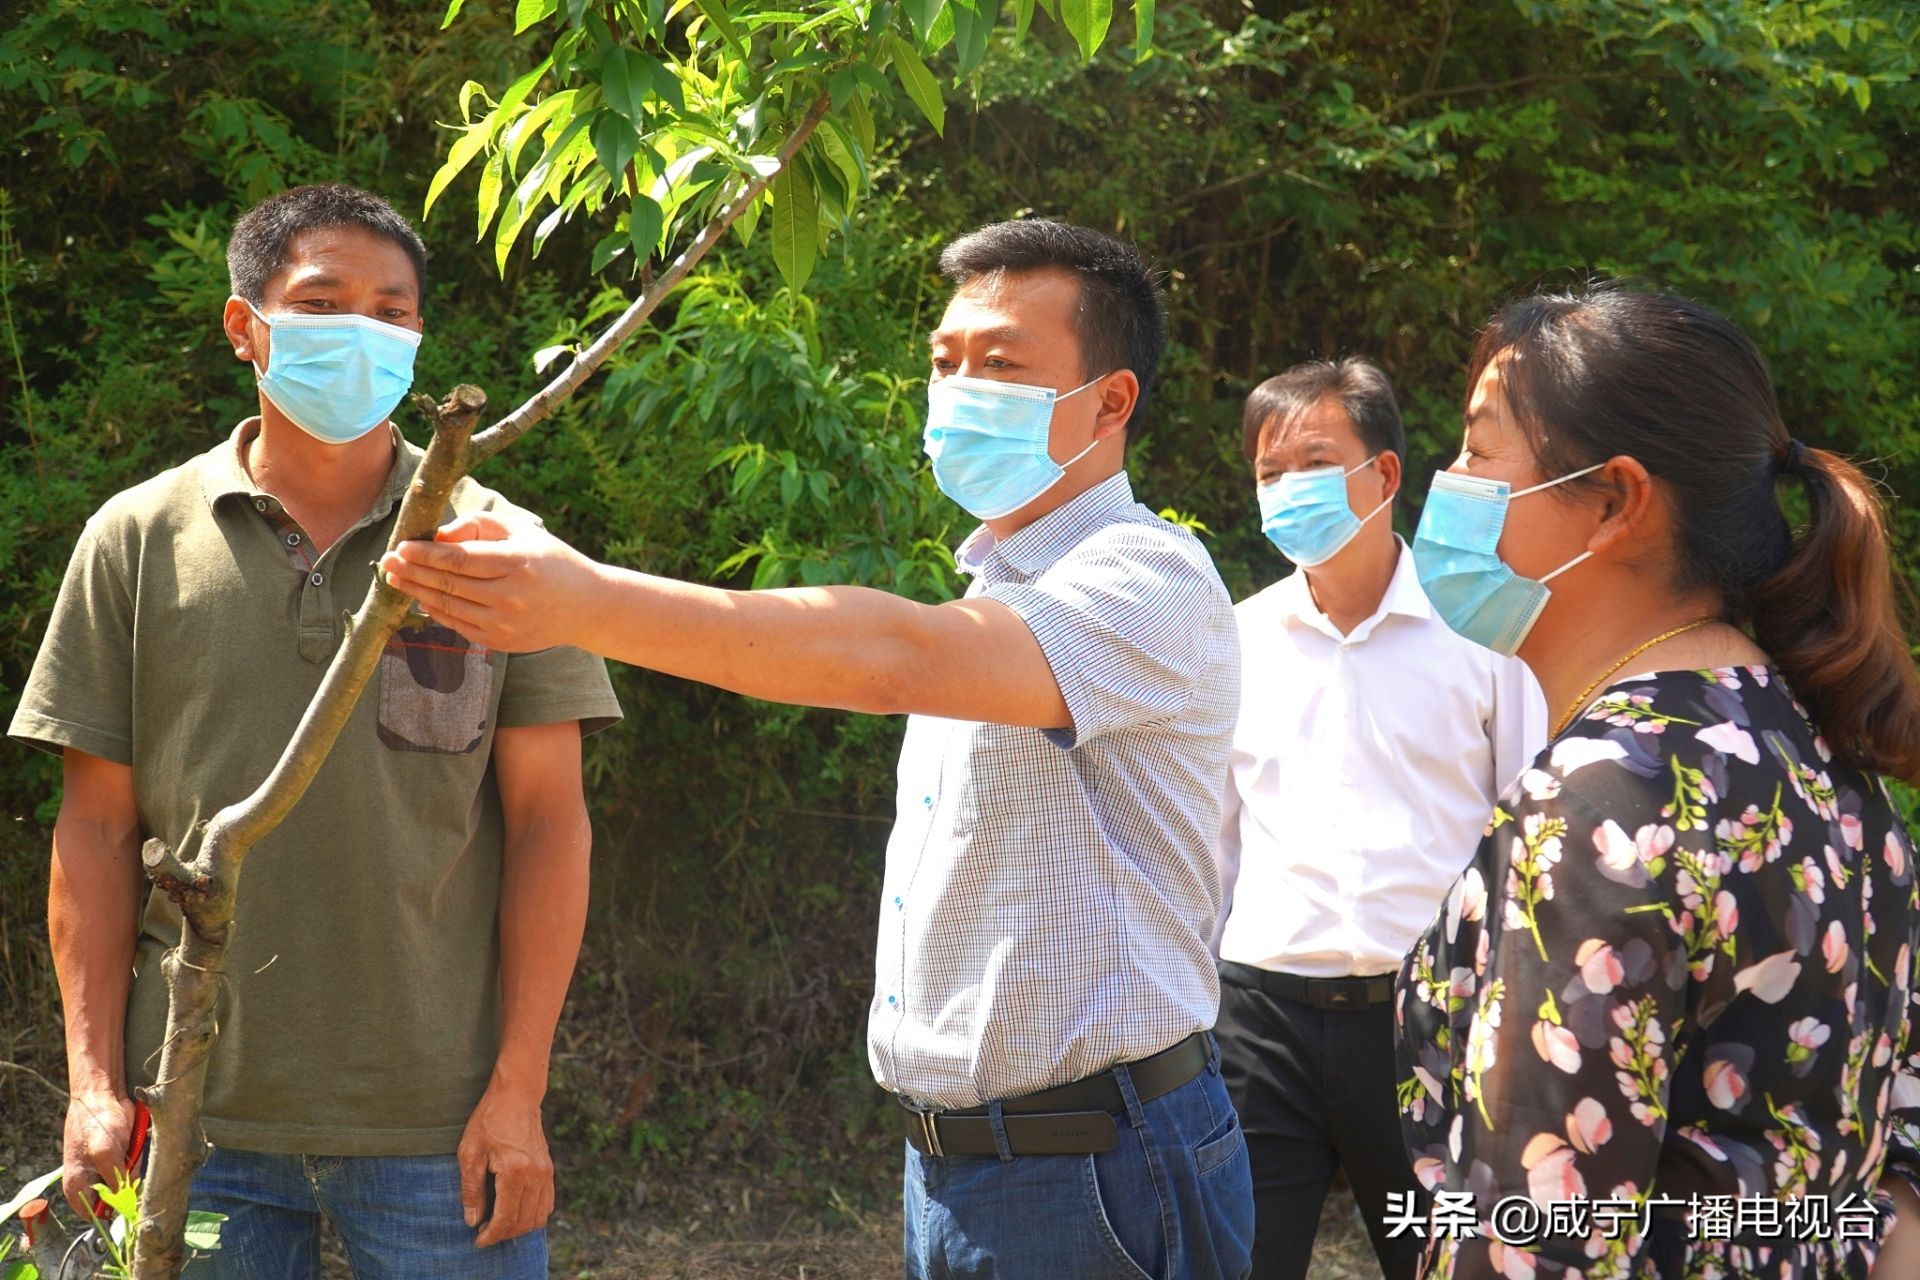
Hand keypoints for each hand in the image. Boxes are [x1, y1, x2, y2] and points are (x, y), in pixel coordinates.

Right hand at [62, 1088, 134, 1216]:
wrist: (104, 1096)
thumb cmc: (97, 1124)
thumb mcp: (106, 1155)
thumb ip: (115, 1183)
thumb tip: (126, 1207)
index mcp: (78, 1188)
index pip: (94, 1216)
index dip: (113, 1214)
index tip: (131, 1205)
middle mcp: (90, 1182)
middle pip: (115, 1200)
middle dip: (127, 1187)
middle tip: (127, 1167)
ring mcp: (105, 1170)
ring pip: (127, 1184)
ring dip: (134, 1171)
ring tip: (129, 1151)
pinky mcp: (119, 1158)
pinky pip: (133, 1169)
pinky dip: (137, 1160)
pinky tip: (134, 1147)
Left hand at [378, 511, 599, 653]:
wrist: (587, 608)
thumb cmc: (551, 561)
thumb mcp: (523, 531)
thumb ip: (480, 525)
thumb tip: (439, 535)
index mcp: (517, 564)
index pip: (459, 560)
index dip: (425, 554)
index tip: (401, 547)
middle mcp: (511, 597)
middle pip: (448, 584)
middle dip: (413, 572)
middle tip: (387, 561)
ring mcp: (505, 624)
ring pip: (449, 606)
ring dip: (418, 592)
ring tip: (396, 579)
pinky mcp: (501, 642)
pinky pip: (459, 625)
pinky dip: (436, 611)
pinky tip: (421, 597)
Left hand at [457, 1081, 554, 1248]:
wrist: (517, 1096)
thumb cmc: (490, 1120)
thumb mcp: (470, 1153)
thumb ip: (471, 1190)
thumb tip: (473, 1220)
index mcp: (515, 1171)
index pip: (507, 1217)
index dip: (492, 1235)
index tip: (478, 1241)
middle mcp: (536, 1175)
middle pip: (525, 1221)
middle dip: (504, 1234)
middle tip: (484, 1233)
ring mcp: (546, 1172)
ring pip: (539, 1216)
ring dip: (519, 1227)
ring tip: (498, 1224)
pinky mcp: (549, 1169)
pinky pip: (547, 1203)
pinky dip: (532, 1215)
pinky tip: (514, 1211)